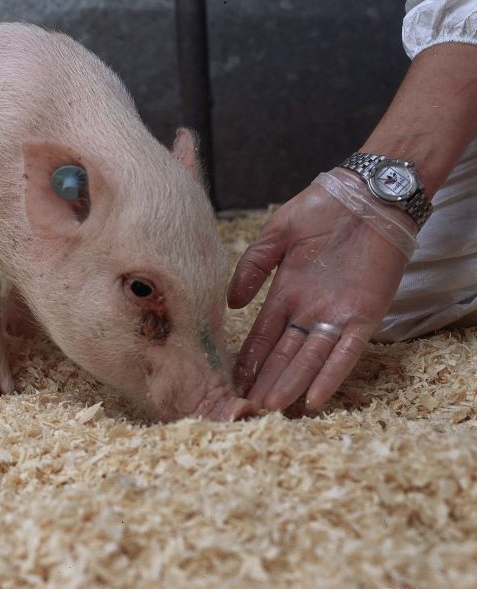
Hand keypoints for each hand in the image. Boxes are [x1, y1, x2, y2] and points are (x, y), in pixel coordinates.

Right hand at [227, 170, 414, 410]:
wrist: (370, 193)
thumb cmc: (323, 207)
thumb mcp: (278, 233)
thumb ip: (253, 266)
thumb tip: (231, 303)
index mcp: (286, 293)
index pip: (263, 336)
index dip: (249, 359)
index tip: (234, 382)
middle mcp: (309, 310)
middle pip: (284, 354)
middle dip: (266, 381)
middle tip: (248, 408)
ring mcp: (336, 315)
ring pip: (310, 358)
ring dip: (292, 383)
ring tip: (272, 409)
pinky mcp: (365, 314)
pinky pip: (346, 351)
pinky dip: (331, 374)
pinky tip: (315, 397)